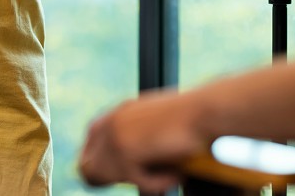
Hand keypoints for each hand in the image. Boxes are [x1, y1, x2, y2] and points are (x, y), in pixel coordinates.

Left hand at [79, 88, 208, 190]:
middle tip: (145, 178)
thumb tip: (129, 167)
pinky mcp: (125, 152)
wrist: (206, 111)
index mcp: (119, 112)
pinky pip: (137, 183)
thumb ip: (138, 140)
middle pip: (89, 168)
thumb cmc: (192, 119)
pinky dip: (159, 183)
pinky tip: (176, 171)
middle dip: (112, 178)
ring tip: (169, 171)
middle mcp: (111, 121)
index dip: (102, 163)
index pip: (92, 140)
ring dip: (141, 180)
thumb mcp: (156, 126)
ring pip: (111, 179)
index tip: (120, 175)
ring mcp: (115, 136)